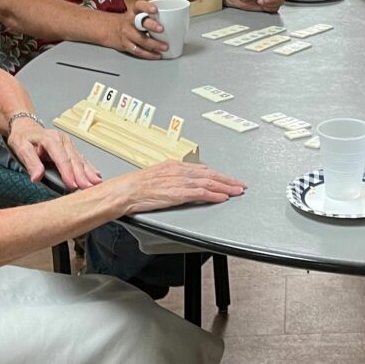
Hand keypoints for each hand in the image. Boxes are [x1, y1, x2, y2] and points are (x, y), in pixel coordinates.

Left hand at [7, 119, 102, 189]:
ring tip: (96, 183)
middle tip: (88, 188)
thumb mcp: (21, 148)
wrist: (25, 127)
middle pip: (74, 160)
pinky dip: (89, 168)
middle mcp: (62, 140)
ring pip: (80, 160)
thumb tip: (37, 177)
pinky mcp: (70, 148)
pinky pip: (81, 159)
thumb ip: (30, 163)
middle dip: (82, 175)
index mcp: (50, 139)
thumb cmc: (23, 138)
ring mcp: (68, 144)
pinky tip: (95, 175)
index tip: (72, 185)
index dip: (68, 172)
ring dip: (88, 172)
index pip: (61, 158)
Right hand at [101, 2, 166, 59]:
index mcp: (134, 12)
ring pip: (140, 39)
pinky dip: (148, 54)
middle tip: (161, 29)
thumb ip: (151, 15)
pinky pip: (138, 50)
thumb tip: (176, 16)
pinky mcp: (126, 44)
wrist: (109, 29)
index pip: (139, 6)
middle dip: (151, 25)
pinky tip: (157, 55)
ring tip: (164, 47)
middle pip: (140, 23)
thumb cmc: (130, 21)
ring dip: (153, 44)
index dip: (146, 7)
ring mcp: (127, 33)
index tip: (155, 9)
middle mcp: (130, 21)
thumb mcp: (137, 13)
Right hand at [102, 160, 246, 213]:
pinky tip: (222, 197)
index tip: (228, 179)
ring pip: (208, 183)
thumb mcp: (158, 175)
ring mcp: (179, 181)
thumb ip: (174, 177)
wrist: (124, 191)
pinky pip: (200, 193)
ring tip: (237, 191)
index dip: (218, 175)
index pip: (202, 169)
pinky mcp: (177, 193)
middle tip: (240, 184)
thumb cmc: (136, 185)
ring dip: (225, 187)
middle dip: (227, 180)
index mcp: (174, 165)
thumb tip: (186, 180)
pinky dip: (214, 195)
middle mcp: (179, 170)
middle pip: (210, 174)